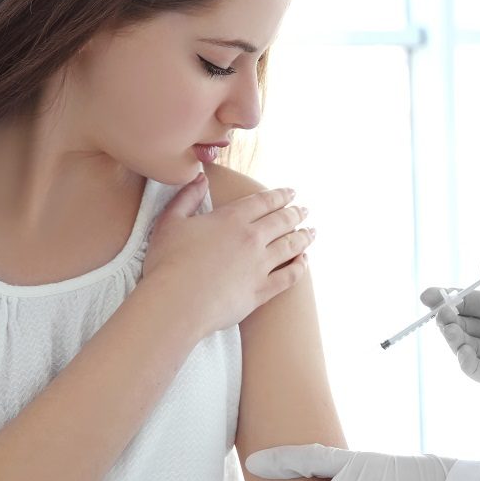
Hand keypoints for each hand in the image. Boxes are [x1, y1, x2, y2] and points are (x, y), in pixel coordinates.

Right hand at [141, 172, 313, 339]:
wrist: (176, 302)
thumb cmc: (167, 262)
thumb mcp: (170, 221)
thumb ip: (187, 197)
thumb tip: (201, 178)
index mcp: (231, 219)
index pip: (264, 202)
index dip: (280, 195)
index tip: (291, 193)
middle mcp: (251, 239)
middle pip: (282, 221)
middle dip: (296, 213)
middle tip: (305, 210)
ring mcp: (260, 266)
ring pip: (291, 246)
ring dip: (304, 237)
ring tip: (312, 232)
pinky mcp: (261, 291)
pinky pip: (289, 277)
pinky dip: (300, 267)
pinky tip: (304, 262)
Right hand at [421, 258, 479, 389]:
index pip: (462, 301)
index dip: (442, 299)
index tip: (428, 296)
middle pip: (459, 326)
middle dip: (446, 321)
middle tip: (443, 316)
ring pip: (466, 349)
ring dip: (454, 342)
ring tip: (455, 334)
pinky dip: (469, 366)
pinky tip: (464, 357)